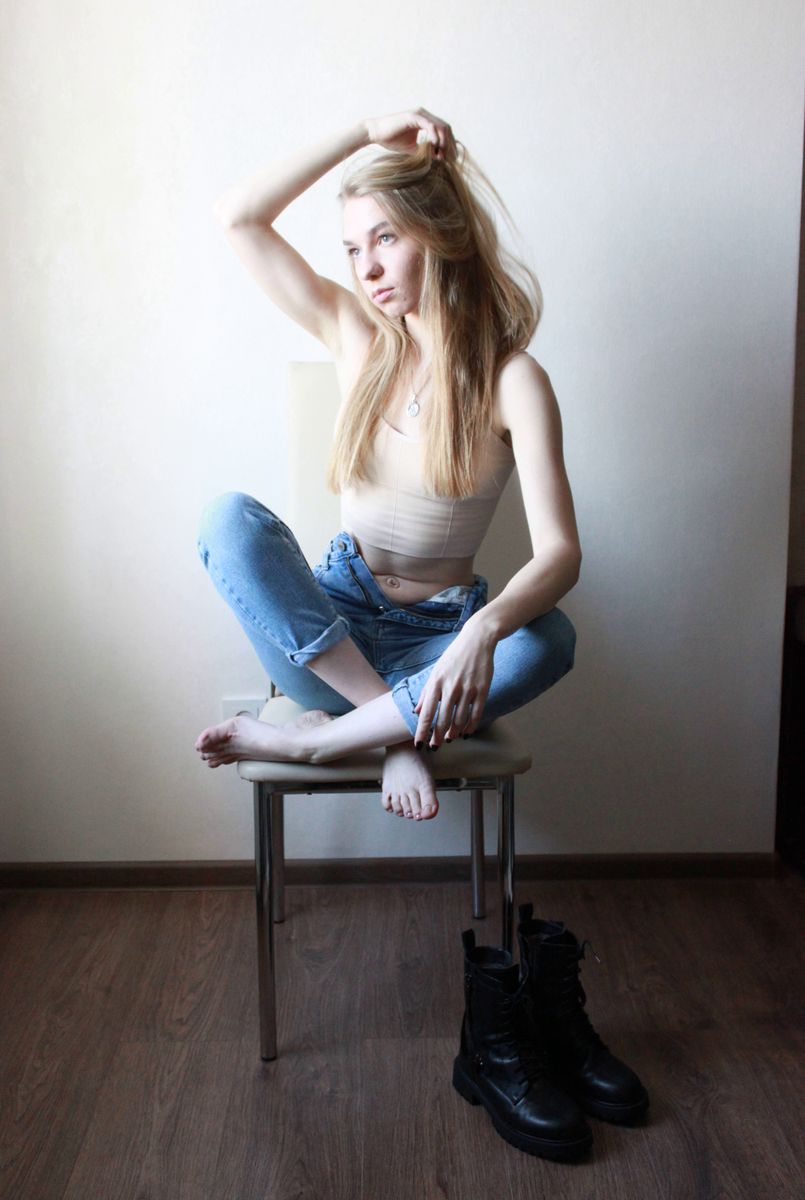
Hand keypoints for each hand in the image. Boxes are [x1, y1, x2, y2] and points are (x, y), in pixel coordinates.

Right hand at [364, 108, 456, 161]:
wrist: (376, 134)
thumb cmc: (392, 141)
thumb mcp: (414, 149)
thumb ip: (427, 151)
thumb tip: (440, 160)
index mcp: (426, 121)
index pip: (444, 131)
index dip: (450, 145)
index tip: (452, 159)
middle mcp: (425, 115)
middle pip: (446, 128)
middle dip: (451, 144)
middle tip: (452, 159)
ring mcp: (420, 114)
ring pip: (440, 126)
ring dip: (444, 142)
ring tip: (444, 156)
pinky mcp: (413, 116)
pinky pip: (429, 125)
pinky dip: (434, 137)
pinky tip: (436, 148)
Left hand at [413, 622, 496, 746]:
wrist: (477, 640)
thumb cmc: (454, 656)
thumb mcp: (436, 671)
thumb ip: (426, 692)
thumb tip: (417, 711)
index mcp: (436, 682)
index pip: (426, 713)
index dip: (422, 731)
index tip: (419, 745)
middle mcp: (451, 687)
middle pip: (442, 720)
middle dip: (437, 736)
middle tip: (435, 746)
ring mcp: (468, 689)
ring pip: (459, 719)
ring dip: (454, 732)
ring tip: (450, 739)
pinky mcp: (482, 689)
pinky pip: (476, 714)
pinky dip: (471, 726)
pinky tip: (466, 732)